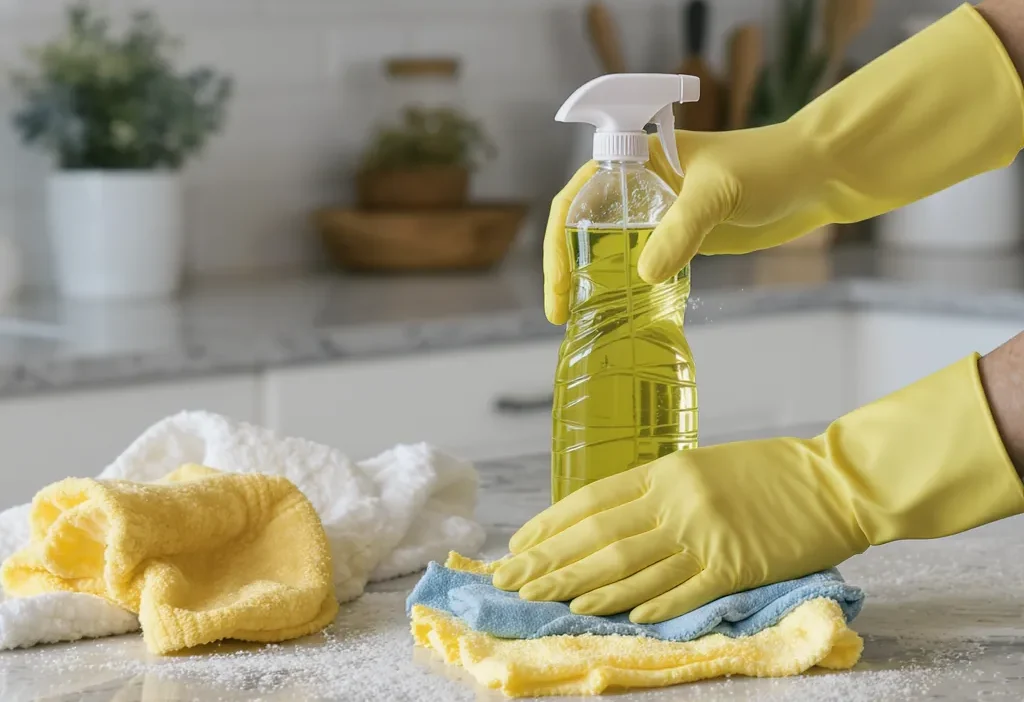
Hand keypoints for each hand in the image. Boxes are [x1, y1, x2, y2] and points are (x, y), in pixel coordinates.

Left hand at [494, 355, 1023, 622]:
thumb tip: (605, 523)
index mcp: (667, 471)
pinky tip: (613, 616)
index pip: (592, 501)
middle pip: (599, 537)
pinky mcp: (737, 566)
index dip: (550, 525)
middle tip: (512, 583)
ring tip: (546, 602)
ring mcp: (706, 533)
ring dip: (582, 587)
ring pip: (630, 566)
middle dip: (550, 562)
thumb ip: (657, 492)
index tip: (519, 546)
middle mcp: (677, 500)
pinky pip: (682, 591)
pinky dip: (646, 604)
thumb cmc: (770, 473)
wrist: (837, 480)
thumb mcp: (703, 468)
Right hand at [544, 4, 1023, 324]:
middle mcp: (639, 188)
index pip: (576, 199)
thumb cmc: (768, 166)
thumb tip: (644, 277)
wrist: (817, 175)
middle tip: (561, 314)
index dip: (557, 241)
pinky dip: (628, 289)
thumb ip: (682, 230)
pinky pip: (644, 265)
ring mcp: (661, 215)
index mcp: (633, 160)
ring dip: (592, 283)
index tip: (559, 283)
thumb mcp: (718, 193)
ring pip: (610, 250)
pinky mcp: (685, 238)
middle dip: (565, 269)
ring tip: (580, 319)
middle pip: (583, 228)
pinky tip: (623, 313)